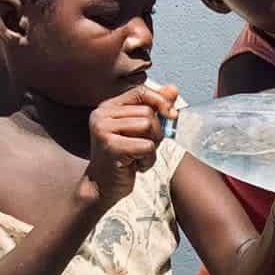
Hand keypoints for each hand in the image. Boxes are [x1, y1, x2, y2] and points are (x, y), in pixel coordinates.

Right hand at [83, 84, 175, 209]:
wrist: (103, 185)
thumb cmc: (124, 156)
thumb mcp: (140, 130)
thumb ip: (155, 107)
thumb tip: (173, 89)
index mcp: (108, 107)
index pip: (140, 91)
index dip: (160, 100)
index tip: (171, 114)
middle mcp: (101, 115)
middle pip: (147, 112)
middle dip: (155, 132)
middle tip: (143, 148)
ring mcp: (103, 130)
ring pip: (147, 126)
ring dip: (152, 146)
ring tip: (138, 156)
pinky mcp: (110, 147)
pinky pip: (146, 146)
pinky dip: (148, 159)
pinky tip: (135, 166)